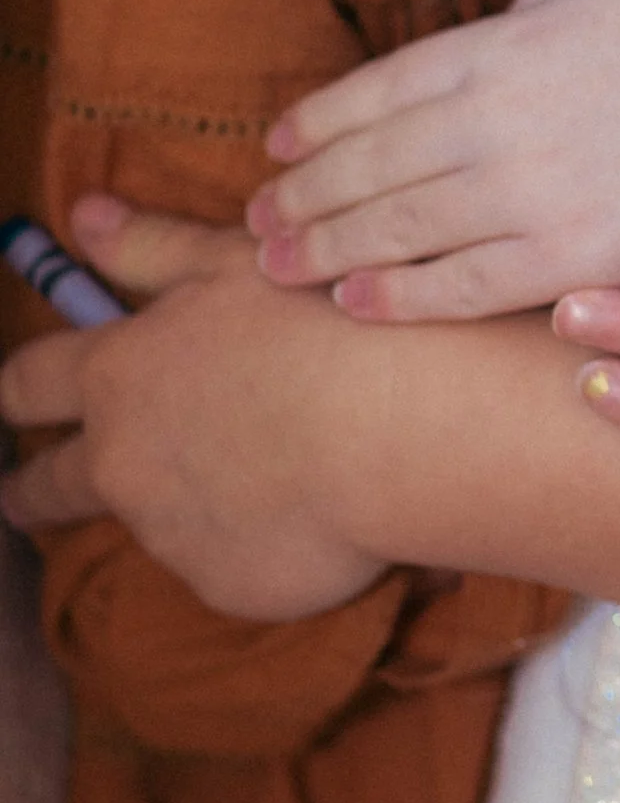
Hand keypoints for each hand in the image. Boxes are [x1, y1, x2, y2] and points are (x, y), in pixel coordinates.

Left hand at [0, 193, 389, 618]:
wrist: (398, 430)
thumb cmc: (320, 323)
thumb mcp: (234, 262)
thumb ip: (151, 246)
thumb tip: (82, 217)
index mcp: (116, 376)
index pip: (27, 385)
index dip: (15, 393)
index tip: (10, 406)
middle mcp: (121, 462)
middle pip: (45, 485)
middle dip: (29, 489)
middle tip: (25, 496)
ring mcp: (168, 533)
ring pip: (147, 523)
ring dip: (173, 505)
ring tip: (254, 479)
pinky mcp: (222, 585)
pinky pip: (223, 566)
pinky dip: (248, 544)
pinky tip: (303, 515)